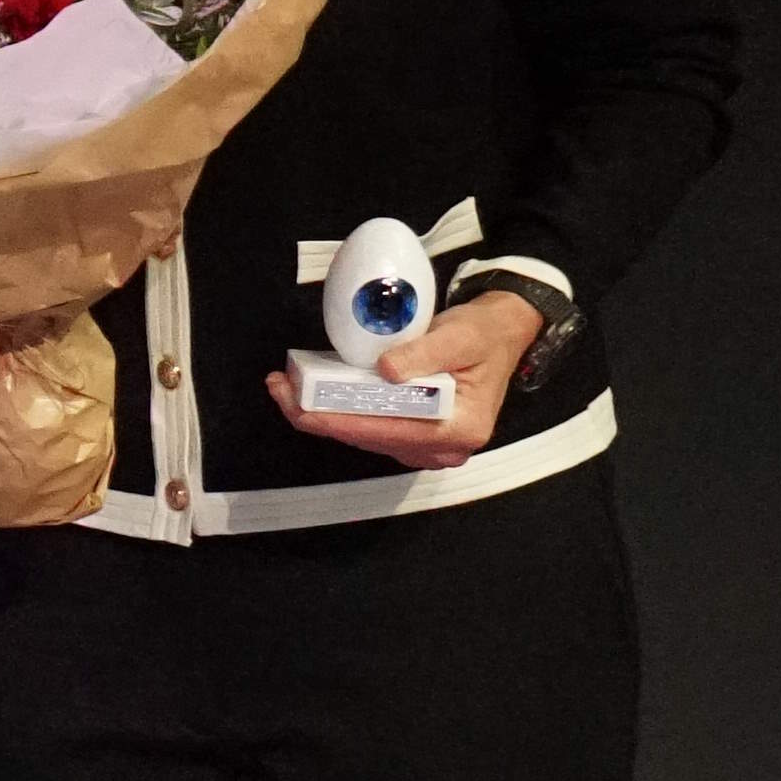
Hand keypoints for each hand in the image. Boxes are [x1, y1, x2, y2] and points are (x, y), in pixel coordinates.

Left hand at [268, 288, 535, 469]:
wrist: (500, 333)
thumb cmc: (483, 335)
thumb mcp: (460, 336)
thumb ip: (425, 353)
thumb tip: (386, 371)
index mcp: (459, 429)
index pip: (388, 431)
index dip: (340, 420)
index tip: (300, 407)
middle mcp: (443, 447)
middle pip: (370, 438)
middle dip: (320, 417)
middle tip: (280, 389)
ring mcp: (427, 445)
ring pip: (365, 436)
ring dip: (324, 414)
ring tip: (287, 388)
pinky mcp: (413, 435)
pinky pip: (370, 428)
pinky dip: (340, 411)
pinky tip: (313, 392)